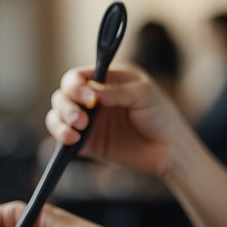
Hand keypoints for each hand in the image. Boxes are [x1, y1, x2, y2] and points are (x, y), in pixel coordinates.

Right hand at [46, 65, 188, 177]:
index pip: (79, 76)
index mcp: (107, 80)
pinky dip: (60, 134)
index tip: (88, 98)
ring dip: (61, 119)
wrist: (169, 151)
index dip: (76, 85)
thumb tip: (90, 91)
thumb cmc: (162, 117)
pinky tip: (71, 139)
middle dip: (67, 104)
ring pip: (58, 113)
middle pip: (64, 93)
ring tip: (77, 130)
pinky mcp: (86, 142)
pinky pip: (63, 135)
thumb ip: (116, 91)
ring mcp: (88, 120)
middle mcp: (94, 98)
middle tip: (81, 119)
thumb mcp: (144, 95)